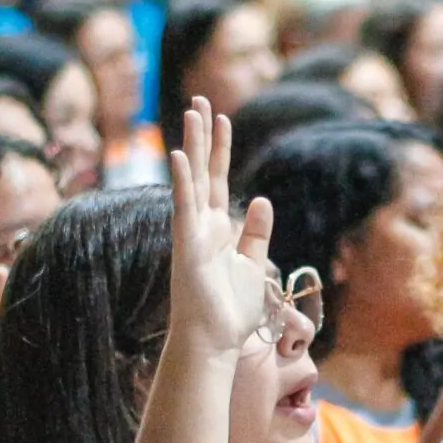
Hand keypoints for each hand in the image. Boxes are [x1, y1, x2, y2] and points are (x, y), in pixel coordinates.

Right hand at [165, 96, 274, 354]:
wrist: (214, 342)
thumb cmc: (230, 311)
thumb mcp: (253, 264)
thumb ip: (256, 232)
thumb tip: (260, 199)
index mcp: (217, 229)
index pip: (218, 179)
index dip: (220, 148)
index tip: (221, 117)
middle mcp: (201, 225)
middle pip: (204, 171)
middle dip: (203, 136)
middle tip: (200, 100)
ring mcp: (192, 233)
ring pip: (192, 180)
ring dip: (192, 147)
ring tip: (192, 113)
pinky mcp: (187, 247)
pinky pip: (183, 208)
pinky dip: (183, 182)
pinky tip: (181, 156)